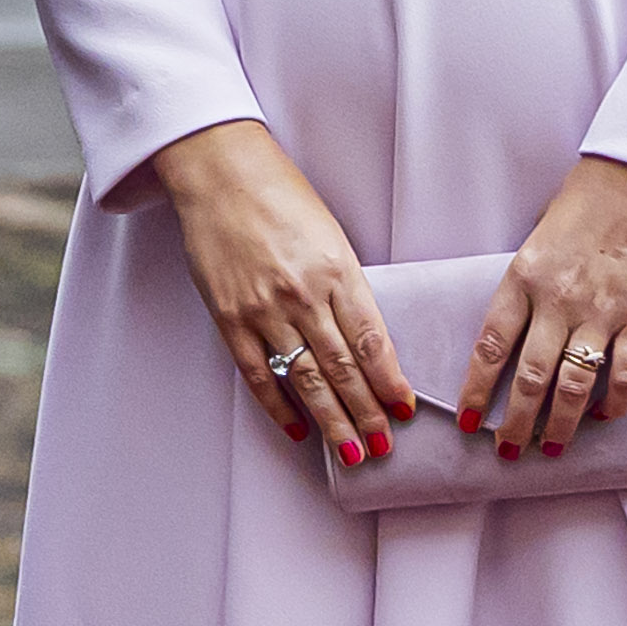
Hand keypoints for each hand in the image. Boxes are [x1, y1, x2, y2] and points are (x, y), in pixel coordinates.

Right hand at [151, 116, 414, 466]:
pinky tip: (296, 429)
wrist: (220, 173)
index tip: (405, 409)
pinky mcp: (229, 317)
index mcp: (337, 271)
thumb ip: (347, 288)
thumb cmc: (282, 199)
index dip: (390, 381)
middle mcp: (303, 295)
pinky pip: (257, 373)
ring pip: (304, 378)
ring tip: (351, 452)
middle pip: (343, 368)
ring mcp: (263, 309)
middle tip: (383, 447)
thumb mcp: (331, 237)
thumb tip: (368, 343)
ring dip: (330, 420)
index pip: (372, 340)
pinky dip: (277, 406)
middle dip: (367, 413)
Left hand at [463, 155, 626, 459]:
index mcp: (524, 277)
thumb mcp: (541, 238)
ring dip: (561, 424)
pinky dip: (616, 401)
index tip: (469, 422)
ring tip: (552, 449)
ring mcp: (602, 308)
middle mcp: (558, 298)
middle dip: (515, 421)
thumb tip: (516, 331)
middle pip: (529, 376)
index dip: (477, 391)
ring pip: (574, 383)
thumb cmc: (591, 200)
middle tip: (508, 450)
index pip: (491, 346)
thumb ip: (528, 284)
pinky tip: (607, 417)